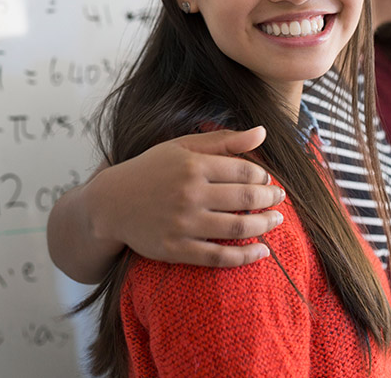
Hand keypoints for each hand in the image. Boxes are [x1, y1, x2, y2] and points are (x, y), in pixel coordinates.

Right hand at [93, 126, 284, 267]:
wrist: (111, 203)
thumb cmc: (151, 169)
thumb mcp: (183, 147)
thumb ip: (224, 140)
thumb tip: (263, 132)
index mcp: (193, 165)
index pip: (244, 170)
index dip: (263, 176)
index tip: (268, 180)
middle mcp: (190, 194)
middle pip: (246, 198)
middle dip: (270, 199)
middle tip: (280, 199)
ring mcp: (183, 224)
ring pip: (238, 228)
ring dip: (265, 226)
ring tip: (276, 221)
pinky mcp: (177, 250)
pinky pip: (219, 257)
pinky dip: (246, 256)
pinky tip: (263, 251)